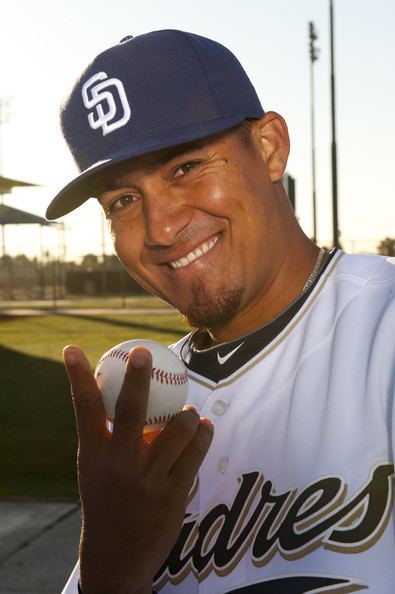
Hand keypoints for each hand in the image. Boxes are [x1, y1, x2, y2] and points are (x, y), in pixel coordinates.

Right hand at [63, 345, 212, 593]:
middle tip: (144, 352)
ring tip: (188, 412)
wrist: (116, 557)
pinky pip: (196, 451)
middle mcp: (118, 465)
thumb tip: (125, 390)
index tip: (72, 348)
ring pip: (178, 429)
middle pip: (130, 411)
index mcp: (93, 456)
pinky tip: (203, 427)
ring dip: (187, 413)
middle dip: (137, 377)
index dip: (77, 376)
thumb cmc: (105, 499)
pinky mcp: (174, 495)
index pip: (84, 409)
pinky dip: (203, 432)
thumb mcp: (95, 468)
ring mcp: (147, 481)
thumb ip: (107, 435)